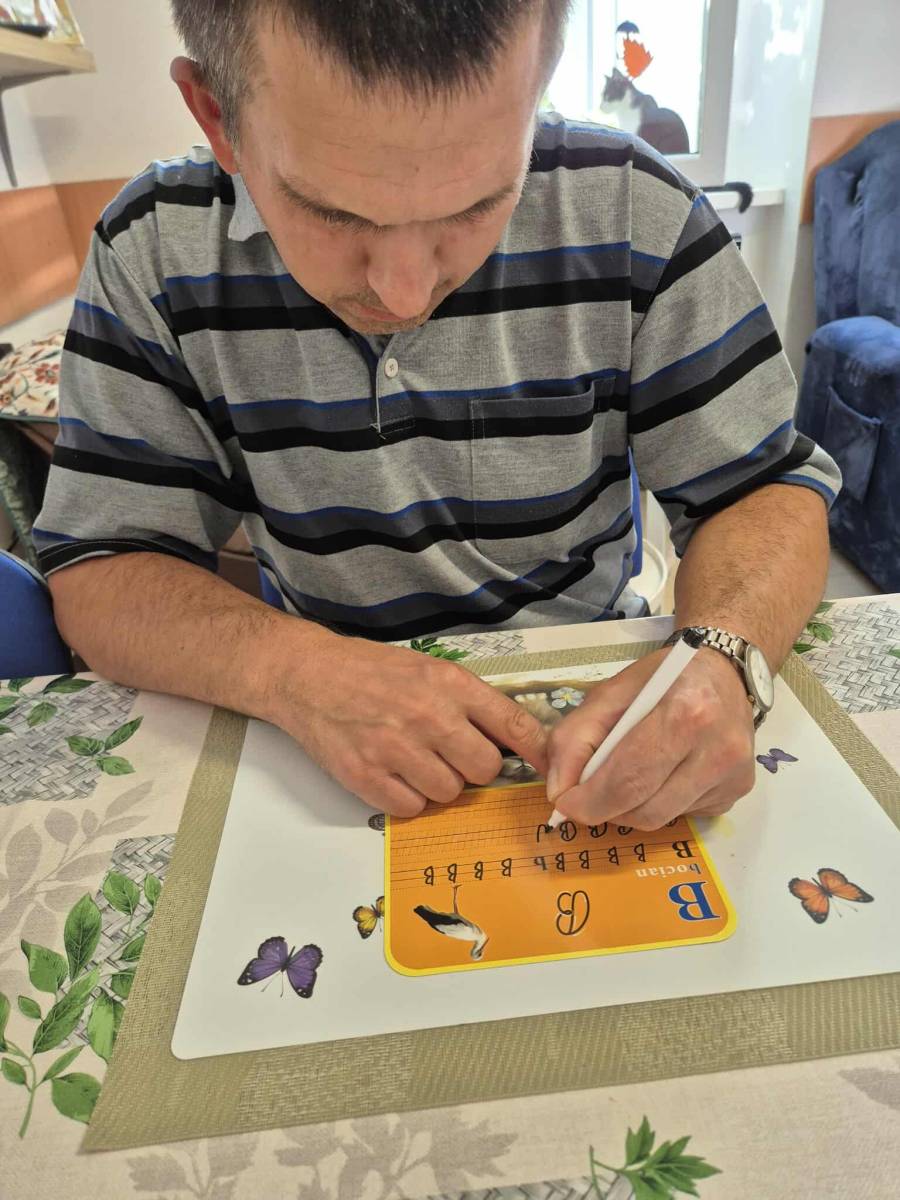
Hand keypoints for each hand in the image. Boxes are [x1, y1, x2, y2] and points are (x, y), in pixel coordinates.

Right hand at [274, 632, 547, 815]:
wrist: (307, 675)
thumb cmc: (369, 671)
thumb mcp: (427, 668)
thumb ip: (468, 700)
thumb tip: (512, 737)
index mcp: (448, 684)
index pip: (513, 724)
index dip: (537, 752)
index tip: (548, 766)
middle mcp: (428, 716)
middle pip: (484, 769)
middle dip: (473, 767)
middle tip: (451, 754)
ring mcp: (396, 749)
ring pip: (449, 793)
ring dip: (438, 783)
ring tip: (414, 759)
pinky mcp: (367, 777)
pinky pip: (412, 808)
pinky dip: (407, 797)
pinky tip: (393, 773)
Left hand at [545, 647, 755, 828]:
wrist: (724, 671)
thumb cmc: (663, 678)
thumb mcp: (609, 693)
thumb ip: (574, 738)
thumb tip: (559, 792)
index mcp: (685, 713)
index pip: (627, 779)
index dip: (589, 801)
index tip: (566, 802)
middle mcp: (718, 748)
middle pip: (644, 810)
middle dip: (605, 810)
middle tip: (587, 796)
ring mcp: (733, 775)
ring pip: (661, 820)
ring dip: (631, 809)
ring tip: (627, 777)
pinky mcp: (738, 791)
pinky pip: (683, 815)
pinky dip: (660, 803)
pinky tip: (664, 772)